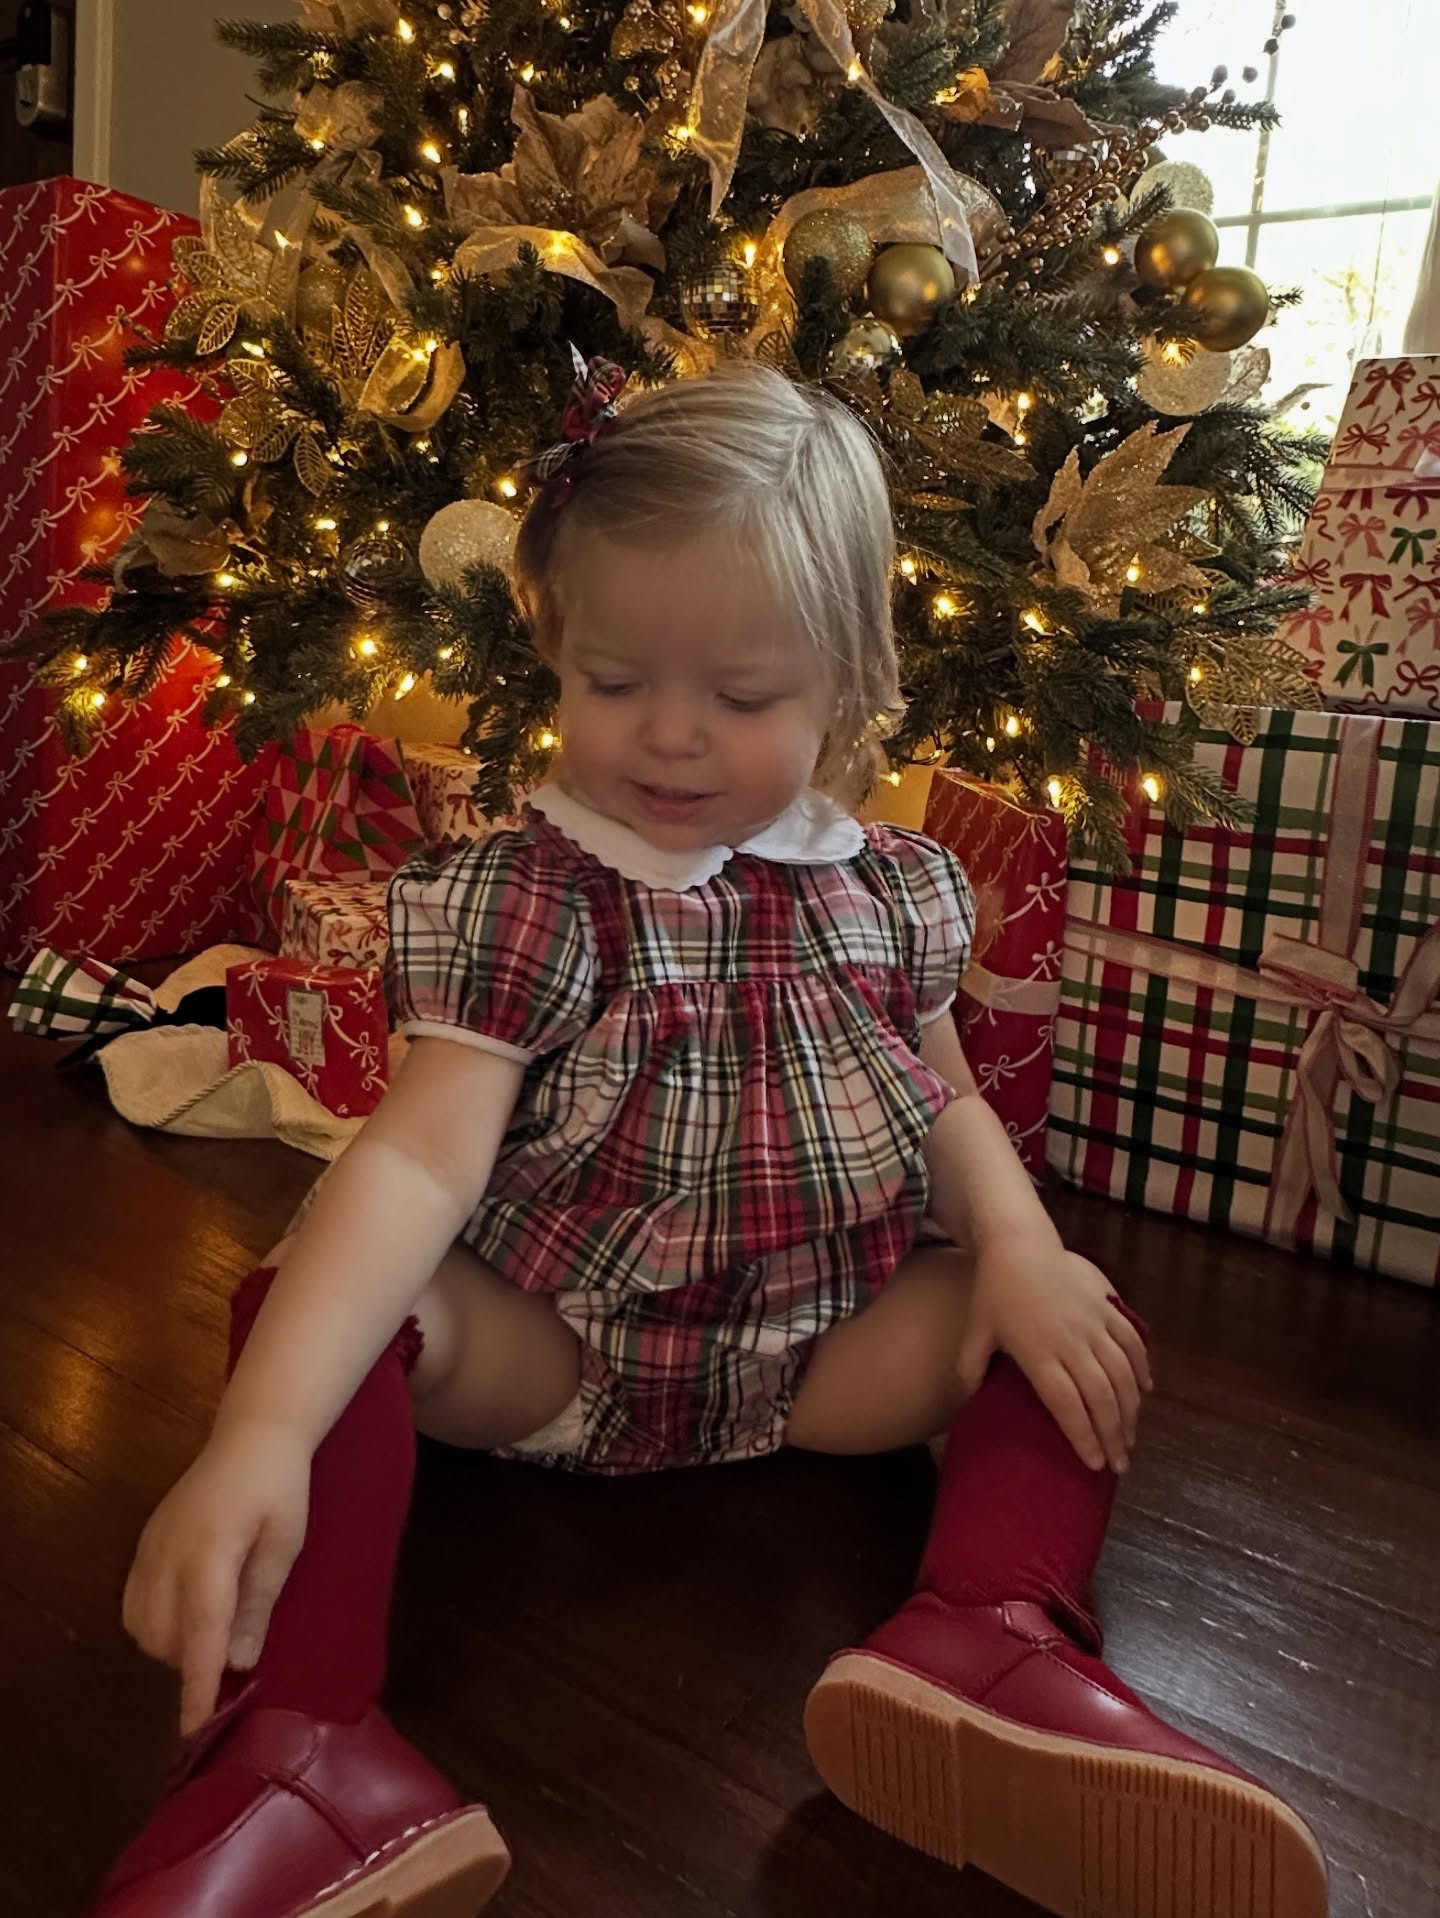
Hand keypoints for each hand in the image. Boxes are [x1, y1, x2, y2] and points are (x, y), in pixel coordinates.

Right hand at [122, 1419, 311, 1735]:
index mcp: (210, 1554)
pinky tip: (187, 1617)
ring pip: (145, 1630)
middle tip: (235, 1656)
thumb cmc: (281, 1488)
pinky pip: (134, 1607)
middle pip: (168, 1640)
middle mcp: (168, 1556)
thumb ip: (259, 1603)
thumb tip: (239, 1664)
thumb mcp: (285, 1544)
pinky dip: (155, 1626)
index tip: (193, 1731)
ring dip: (175, 1647)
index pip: (199, 1636)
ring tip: (216, 1631)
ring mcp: (148, 1550)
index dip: (196, 1687)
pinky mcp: (142, 1546)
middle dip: (195, 1663)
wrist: (251, 1436)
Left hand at [956, 1237, 1152, 1473]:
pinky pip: (1132, 1342)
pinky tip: (1145, 1392)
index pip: (1067, 1405)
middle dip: (1114, 1435)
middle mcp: (1072, 1342)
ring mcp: (1094, 1323)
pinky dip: (1142, 1368)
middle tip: (1119, 1465)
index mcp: (1039, 1353)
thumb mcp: (976, 1330)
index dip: (1083, 1436)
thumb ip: (971, 1368)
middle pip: (1101, 1396)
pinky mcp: (1106, 1306)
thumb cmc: (994, 1289)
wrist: (1018, 1241)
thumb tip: (968, 1402)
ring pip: (1123, 1374)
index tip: (1093, 1464)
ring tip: (1131, 1439)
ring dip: (1131, 1410)